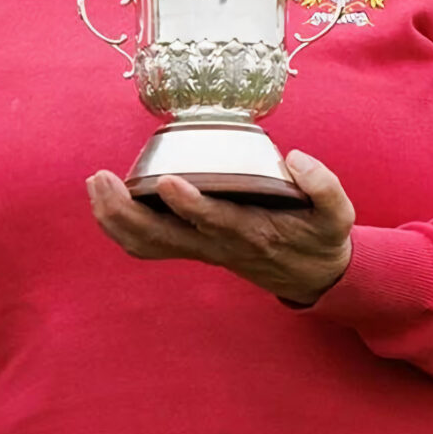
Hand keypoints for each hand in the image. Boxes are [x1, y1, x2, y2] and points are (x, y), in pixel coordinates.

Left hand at [86, 151, 354, 305]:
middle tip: (101, 177)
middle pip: (161, 237)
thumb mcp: (337, 215)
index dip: (189, 203)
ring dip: (114, 218)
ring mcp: (200, 250)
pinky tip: (105, 202)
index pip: (215, 220)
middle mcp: (218, 245)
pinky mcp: (192, 248)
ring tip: (95, 183)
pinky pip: (148, 246)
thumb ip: (324, 186)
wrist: (313, 276)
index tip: (167, 179)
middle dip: (126, 210)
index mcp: (252, 233)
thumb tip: (295, 157)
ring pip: (147, 243)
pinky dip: (121, 229)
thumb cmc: (320, 238)